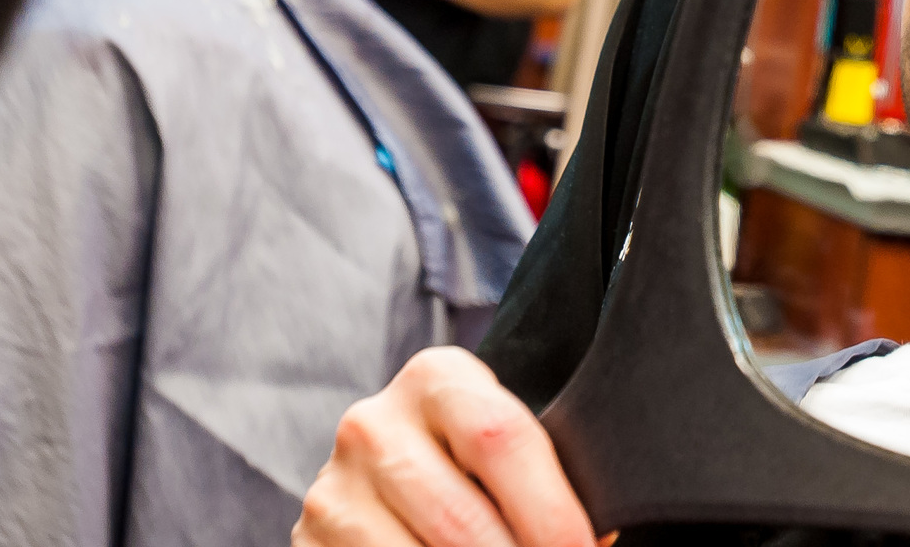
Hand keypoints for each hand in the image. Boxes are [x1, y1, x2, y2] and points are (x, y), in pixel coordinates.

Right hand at [296, 347, 591, 546]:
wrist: (381, 471)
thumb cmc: (468, 464)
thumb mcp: (499, 445)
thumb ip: (544, 473)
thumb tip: (601, 536)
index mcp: (437, 379)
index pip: (502, 439)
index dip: (553, 514)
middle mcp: (374, 425)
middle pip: (464, 521)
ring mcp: (334, 489)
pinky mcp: (308, 541)